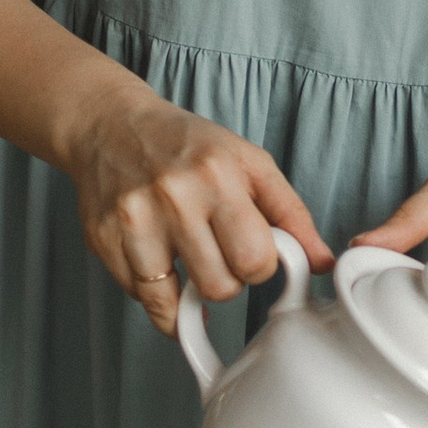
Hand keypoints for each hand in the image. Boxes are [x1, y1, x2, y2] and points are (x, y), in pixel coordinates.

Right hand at [60, 84, 331, 332]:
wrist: (111, 125)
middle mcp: (174, 196)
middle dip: (227, 281)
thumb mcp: (250, 164)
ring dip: (190, 292)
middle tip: (219, 254)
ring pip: (176, 302)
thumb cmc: (188, 146)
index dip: (260, 265)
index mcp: (219, 175)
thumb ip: (291, 215)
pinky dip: (155, 294)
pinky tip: (161, 266)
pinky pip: (139, 298)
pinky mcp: (102, 240)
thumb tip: (325, 264)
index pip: (256, 260)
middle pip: (219, 287)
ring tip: (190, 259)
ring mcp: (133, 220)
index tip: (251, 251)